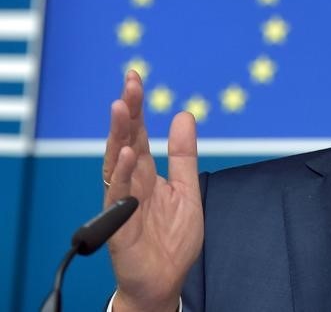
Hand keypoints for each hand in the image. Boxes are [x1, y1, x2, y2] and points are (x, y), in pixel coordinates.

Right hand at [102, 71, 203, 311]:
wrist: (165, 281)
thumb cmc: (172, 239)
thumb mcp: (187, 189)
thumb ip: (183, 155)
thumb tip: (184, 115)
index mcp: (146, 173)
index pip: (139, 133)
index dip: (138, 107)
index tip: (135, 77)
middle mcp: (131, 183)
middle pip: (126, 141)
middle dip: (128, 112)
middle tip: (130, 83)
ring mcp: (122, 202)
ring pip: (116, 163)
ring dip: (119, 135)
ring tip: (122, 108)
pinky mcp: (120, 226)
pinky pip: (118, 196)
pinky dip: (123, 174)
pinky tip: (128, 153)